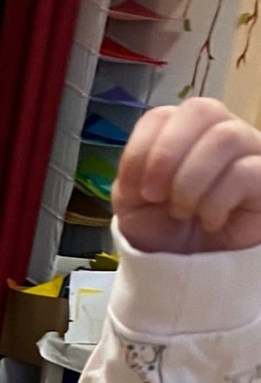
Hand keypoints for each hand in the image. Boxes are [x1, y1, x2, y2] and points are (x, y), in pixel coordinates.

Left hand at [114, 96, 260, 253]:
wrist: (188, 272)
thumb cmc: (163, 231)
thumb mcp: (133, 202)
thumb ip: (132, 171)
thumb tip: (144, 164)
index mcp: (182, 133)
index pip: (163, 114)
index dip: (143, 148)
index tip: (137, 188)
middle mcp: (220, 132)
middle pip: (202, 109)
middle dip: (167, 155)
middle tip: (154, 195)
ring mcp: (249, 152)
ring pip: (226, 137)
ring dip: (191, 180)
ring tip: (183, 212)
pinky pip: (246, 171)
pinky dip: (217, 200)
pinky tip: (211, 221)